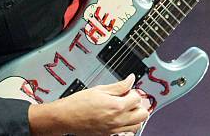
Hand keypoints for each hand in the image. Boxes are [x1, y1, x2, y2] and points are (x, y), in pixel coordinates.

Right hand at [28, 74, 148, 135]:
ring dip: (135, 115)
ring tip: (125, 108)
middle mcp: (117, 120)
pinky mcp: (109, 135)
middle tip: (130, 99)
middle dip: (139, 105)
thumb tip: (130, 79)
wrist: (66, 117)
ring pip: (137, 125)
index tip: (128, 90)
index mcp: (116, 106)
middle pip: (143, 114)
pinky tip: (120, 118)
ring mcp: (114, 130)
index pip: (138, 98)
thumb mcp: (100, 89)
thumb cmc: (78, 103)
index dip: (134, 91)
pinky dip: (128, 126)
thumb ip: (119, 86)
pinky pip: (127, 133)